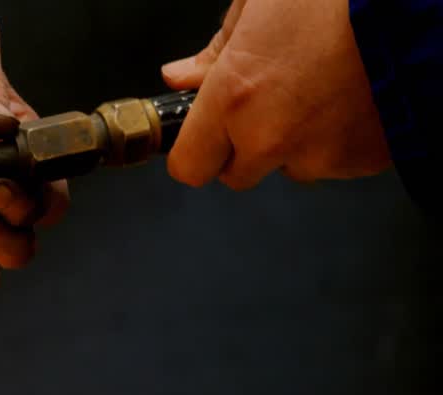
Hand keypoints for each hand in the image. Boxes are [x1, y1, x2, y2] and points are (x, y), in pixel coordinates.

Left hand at [163, 0, 390, 189]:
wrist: (420, 4)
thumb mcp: (261, 5)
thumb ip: (215, 52)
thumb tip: (180, 77)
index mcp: (234, 96)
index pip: (189, 167)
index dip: (195, 151)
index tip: (203, 136)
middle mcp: (272, 137)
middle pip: (237, 174)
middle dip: (245, 146)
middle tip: (271, 101)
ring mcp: (321, 155)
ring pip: (291, 168)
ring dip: (296, 142)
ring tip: (322, 90)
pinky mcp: (363, 161)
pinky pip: (336, 163)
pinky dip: (339, 140)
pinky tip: (351, 98)